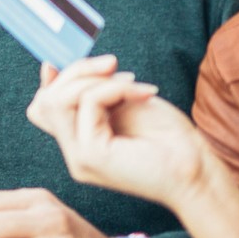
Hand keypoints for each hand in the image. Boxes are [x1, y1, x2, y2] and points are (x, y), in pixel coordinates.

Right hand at [26, 56, 211, 205]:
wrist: (198, 172)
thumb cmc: (169, 140)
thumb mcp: (123, 105)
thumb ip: (91, 92)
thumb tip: (48, 68)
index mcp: (80, 143)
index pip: (40, 109)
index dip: (55, 80)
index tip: (94, 66)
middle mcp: (74, 153)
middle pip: (45, 101)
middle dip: (77, 71)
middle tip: (116, 66)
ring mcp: (79, 158)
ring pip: (58, 101)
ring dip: (95, 78)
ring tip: (133, 82)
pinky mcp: (90, 156)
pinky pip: (88, 104)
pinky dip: (116, 89)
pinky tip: (144, 94)